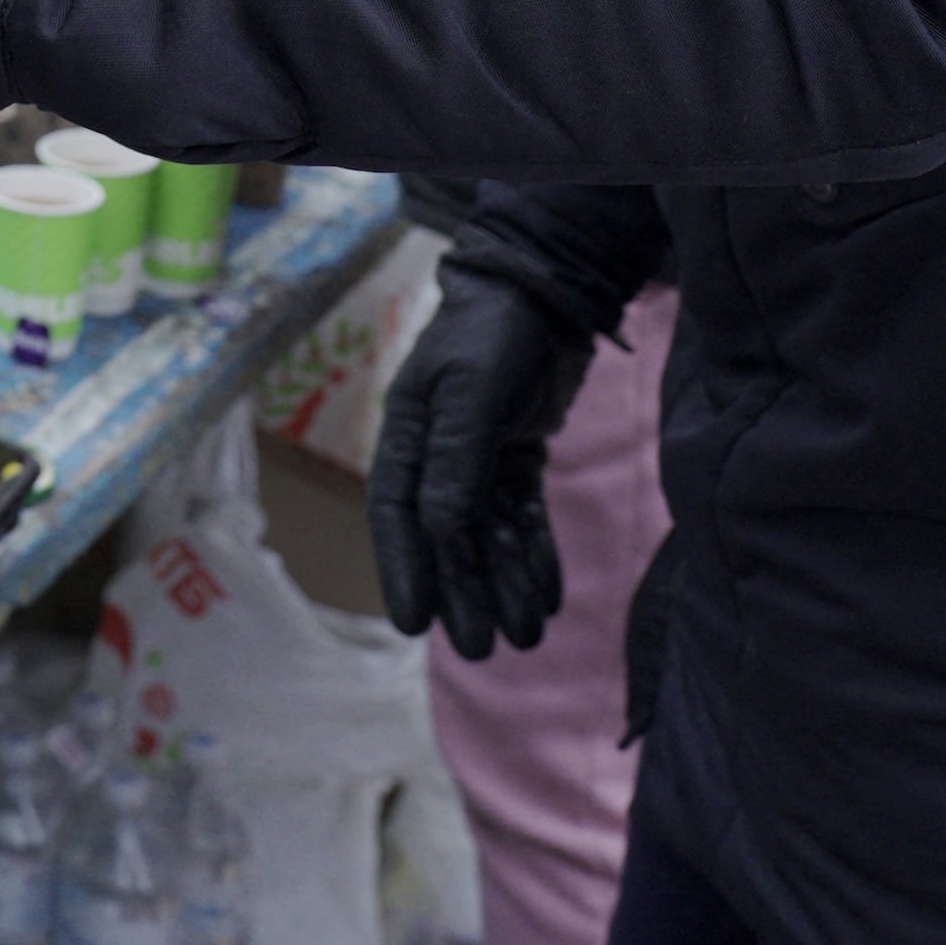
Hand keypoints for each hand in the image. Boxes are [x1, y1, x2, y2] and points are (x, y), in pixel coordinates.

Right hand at [367, 267, 599, 658]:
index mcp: (406, 435)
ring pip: (488, 536)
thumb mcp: (472, 391)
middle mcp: (436, 455)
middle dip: (464, 594)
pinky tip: (549, 598)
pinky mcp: (517, 458)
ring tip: (527, 636)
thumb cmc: (494, 332)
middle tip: (482, 651)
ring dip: (505, 584)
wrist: (544, 294)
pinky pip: (522, 518)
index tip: (413, 625)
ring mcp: (477, 460)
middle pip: (445, 538)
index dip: (404, 570)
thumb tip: (440, 528)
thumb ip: (456, 458)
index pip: (397, 515)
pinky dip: (534, 556)